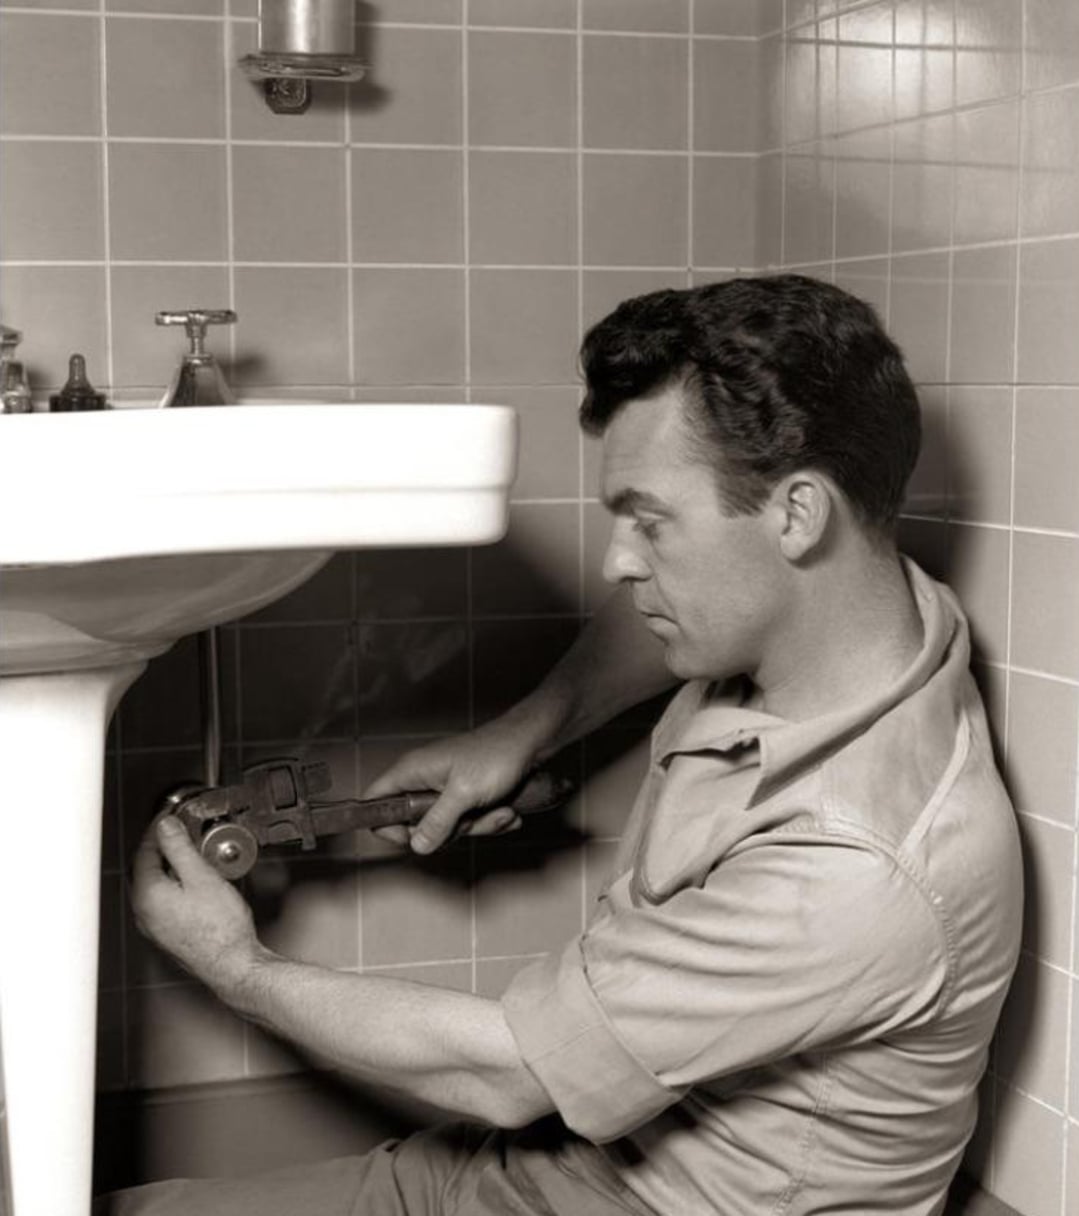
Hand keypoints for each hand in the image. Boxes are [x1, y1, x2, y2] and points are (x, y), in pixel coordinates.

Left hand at [131, 814, 267, 995]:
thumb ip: (179, 848)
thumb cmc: (220, 929)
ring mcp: (153, 925)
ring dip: (167, 866)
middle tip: (179, 830)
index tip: (168, 816)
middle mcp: (143, 912)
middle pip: (145, 868)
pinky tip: (193, 883)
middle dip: (160, 846)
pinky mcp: (166, 933)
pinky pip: (162, 900)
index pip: (144, 850)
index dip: (158, 828)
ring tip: (190, 854)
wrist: (232, 965)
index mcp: (147, 894)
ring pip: (153, 885)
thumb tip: (165, 826)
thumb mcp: (202, 877)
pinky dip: (172, 885)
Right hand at [362, 716, 541, 853]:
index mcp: (412, 771)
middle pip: (417, 823)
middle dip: (450, 830)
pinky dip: (490, 818)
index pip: (376, 801)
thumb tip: (417, 845)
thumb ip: (437, 822)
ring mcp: (446, 786)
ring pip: (449, 825)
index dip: (386, 824)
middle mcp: (424, 778)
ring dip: (479, 824)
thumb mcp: (464, 794)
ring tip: (500, 809)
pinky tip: (508, 810)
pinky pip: (470, 819)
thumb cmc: (496, 756)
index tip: (413, 837)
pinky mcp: (467, 792)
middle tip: (471, 817)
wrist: (532, 740)